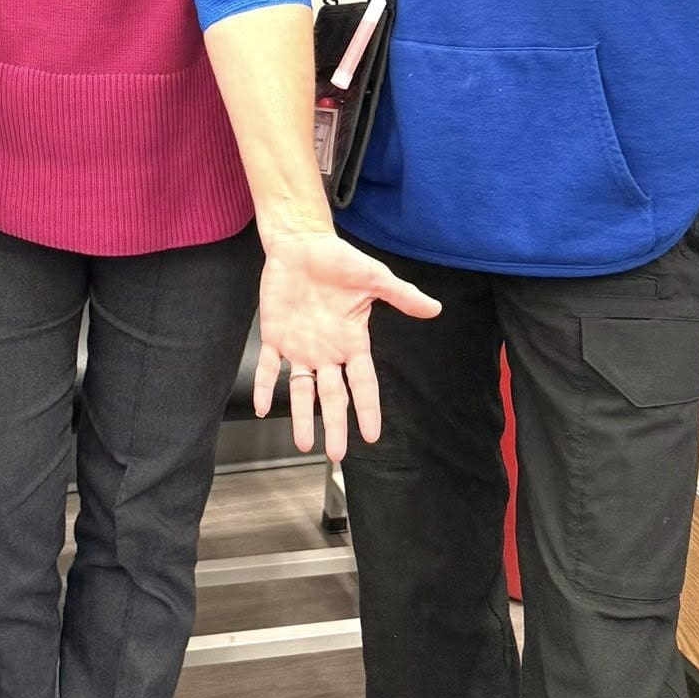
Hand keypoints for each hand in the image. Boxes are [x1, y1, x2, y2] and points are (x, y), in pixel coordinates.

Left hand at [251, 231, 439, 462]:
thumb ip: (401, 296)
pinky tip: (263, 406)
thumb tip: (435, 308)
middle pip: (333, 396)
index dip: (367, 409)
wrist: (302, 243)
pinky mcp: (274, 335)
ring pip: (301, 389)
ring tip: (304, 443)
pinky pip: (268, 366)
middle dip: (335, 425)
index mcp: (352, 341)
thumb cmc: (339, 260)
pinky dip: (264, 385)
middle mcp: (326, 351)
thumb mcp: (374, 278)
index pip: (363, 384)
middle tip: (336, 453)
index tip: (373, 435)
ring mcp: (299, 346)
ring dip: (301, 416)